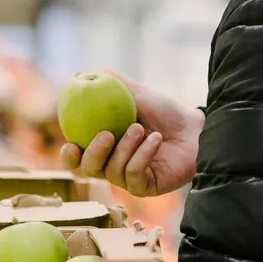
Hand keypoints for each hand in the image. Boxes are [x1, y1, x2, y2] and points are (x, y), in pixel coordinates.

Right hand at [59, 70, 201, 197]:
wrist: (194, 127)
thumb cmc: (164, 111)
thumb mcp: (134, 92)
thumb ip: (108, 83)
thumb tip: (78, 73)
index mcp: (104, 146)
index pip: (77, 157)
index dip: (69, 155)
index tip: (70, 144)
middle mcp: (112, 164)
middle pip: (88, 169)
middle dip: (94, 153)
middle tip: (107, 134)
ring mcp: (128, 179)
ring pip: (112, 171)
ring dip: (126, 147)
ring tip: (141, 129)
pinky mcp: (145, 188)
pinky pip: (133, 175)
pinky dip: (142, 155)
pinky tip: (155, 141)